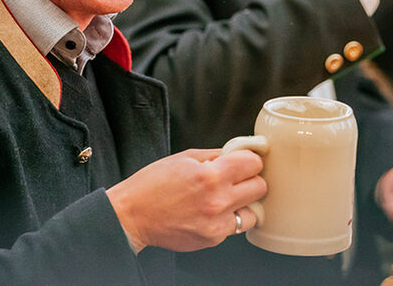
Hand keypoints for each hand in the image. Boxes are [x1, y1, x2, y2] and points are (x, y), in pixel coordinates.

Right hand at [106, 148, 265, 252]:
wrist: (132, 216)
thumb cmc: (153, 184)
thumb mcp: (184, 158)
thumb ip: (215, 155)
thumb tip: (239, 153)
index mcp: (211, 175)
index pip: (253, 164)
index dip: (249, 159)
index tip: (245, 161)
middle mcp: (218, 201)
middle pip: (260, 187)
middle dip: (249, 180)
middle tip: (236, 179)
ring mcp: (216, 224)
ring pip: (252, 212)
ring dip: (243, 204)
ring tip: (224, 199)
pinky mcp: (212, 239)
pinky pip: (232, 227)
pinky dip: (226, 219)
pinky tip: (209, 212)